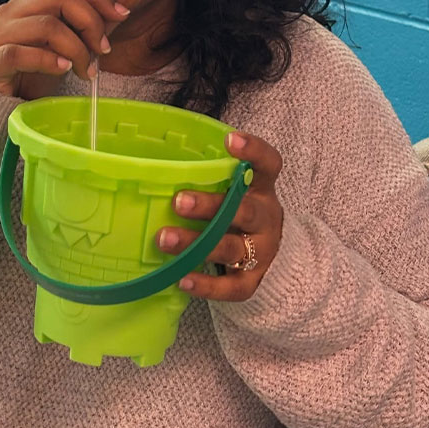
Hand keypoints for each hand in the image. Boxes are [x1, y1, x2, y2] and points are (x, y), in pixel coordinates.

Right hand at [0, 0, 129, 97]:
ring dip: (76, 49)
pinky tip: (63, 69)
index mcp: (30, 2)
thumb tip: (116, 16)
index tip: (123, 14)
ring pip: (47, 25)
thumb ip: (82, 30)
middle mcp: (14, 10)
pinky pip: (22, 54)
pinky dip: (49, 61)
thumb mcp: (59, 45)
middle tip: (103, 50)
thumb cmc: (27, 68)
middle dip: (91, 22)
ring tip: (86, 71)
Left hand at [156, 131, 283, 300]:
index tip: (231, 140)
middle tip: (178, 201)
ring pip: (231, 248)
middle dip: (210, 206)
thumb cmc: (238, 211)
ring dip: (197, 244)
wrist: (274, 258)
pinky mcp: (253, 281)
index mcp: (261, 188)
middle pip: (244, 211)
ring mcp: (262, 251)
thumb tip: (154, 163)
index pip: (268, 165)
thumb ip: (209, 178)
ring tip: (164, 239)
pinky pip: (232, 287)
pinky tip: (181, 278)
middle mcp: (265, 218)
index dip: (254, 151)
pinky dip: (206, 284)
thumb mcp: (235, 190)